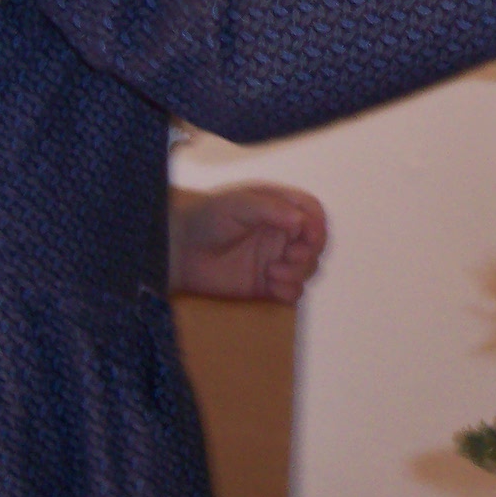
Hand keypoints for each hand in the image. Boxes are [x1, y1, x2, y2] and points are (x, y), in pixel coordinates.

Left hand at [170, 183, 327, 303]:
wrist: (179, 254)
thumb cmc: (205, 220)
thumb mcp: (237, 204)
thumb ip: (270, 208)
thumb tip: (301, 219)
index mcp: (277, 208)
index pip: (312, 213)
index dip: (317, 224)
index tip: (309, 236)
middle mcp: (281, 234)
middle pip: (316, 243)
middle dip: (309, 251)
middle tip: (289, 255)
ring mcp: (275, 259)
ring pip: (308, 268)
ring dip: (297, 272)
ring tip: (271, 273)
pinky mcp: (267, 285)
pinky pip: (294, 292)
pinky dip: (289, 291)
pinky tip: (270, 285)